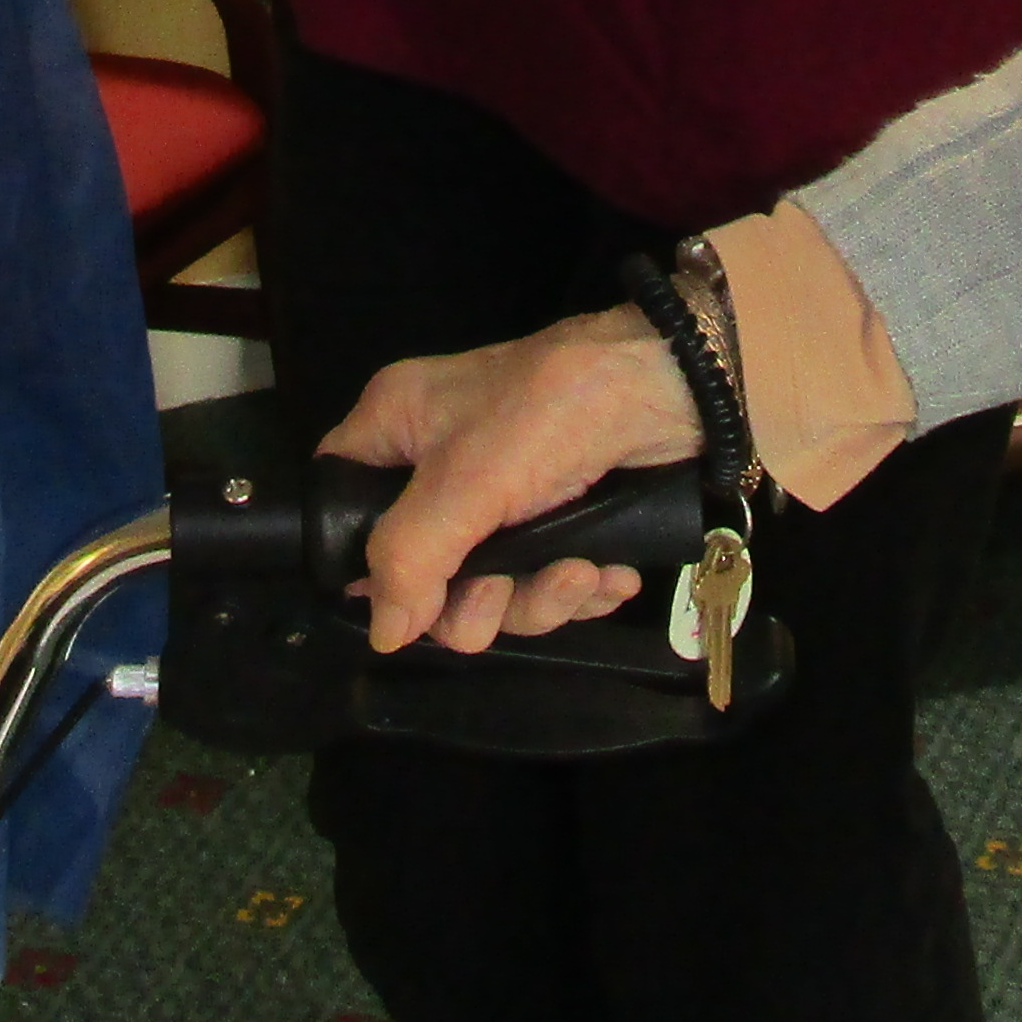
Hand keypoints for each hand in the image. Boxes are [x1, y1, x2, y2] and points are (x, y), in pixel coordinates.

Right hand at [326, 309, 697, 656]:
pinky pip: (546, 582)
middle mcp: (442, 465)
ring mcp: (504, 497)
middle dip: (476, 598)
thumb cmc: (555, 411)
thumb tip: (381, 633)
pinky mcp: (560, 520)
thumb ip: (411, 557)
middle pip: (425, 572)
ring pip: (492, 589)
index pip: (341, 501)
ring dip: (540, 599)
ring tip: (583, 576)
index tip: (404, 596)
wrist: (680, 388)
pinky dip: (579, 588)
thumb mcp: (467, 482)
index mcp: (400, 427)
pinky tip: (610, 575)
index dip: (362, 559)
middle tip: (507, 591)